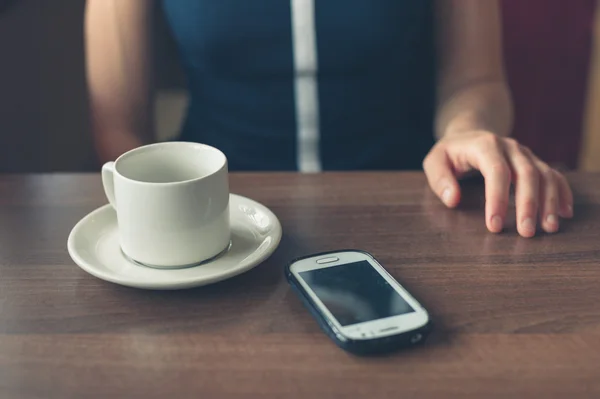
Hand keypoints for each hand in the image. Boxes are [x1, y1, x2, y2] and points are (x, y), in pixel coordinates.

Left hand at [423, 131, 573, 237]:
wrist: (470, 132)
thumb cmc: (451, 152)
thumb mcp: (435, 161)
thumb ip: (440, 179)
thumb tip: (453, 199)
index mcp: (485, 145)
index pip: (496, 171)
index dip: (497, 199)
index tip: (494, 225)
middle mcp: (510, 147)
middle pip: (526, 174)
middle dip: (528, 205)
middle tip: (526, 232)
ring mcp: (525, 154)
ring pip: (545, 175)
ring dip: (549, 202)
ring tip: (549, 227)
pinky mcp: (535, 162)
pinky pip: (554, 175)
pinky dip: (562, 193)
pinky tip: (564, 213)